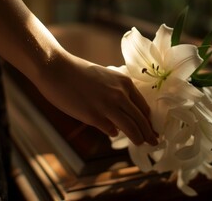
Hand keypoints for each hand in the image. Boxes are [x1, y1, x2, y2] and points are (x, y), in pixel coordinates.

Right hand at [34, 52, 157, 145]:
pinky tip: (113, 135)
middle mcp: (120, 95)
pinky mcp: (94, 116)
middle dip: (149, 133)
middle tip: (154, 141)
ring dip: (138, 138)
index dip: (149, 120)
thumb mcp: (106, 78)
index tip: (152, 128)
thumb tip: (120, 114)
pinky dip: (113, 133)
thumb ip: (117, 94)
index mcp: (125, 83)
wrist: (56, 69)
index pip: (144, 106)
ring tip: (141, 143)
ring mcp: (108, 106)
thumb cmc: (79, 72)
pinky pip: (110, 129)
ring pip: (131, 128)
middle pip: (141, 119)